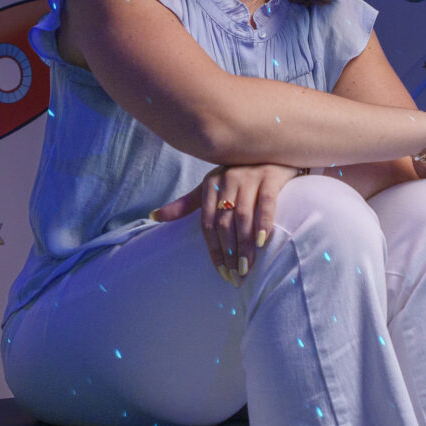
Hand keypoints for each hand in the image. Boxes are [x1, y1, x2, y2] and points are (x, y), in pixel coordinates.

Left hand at [152, 163, 304, 280]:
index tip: (221, 272)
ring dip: (245, 245)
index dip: (213, 249)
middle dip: (230, 253)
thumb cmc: (239, 172)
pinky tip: (263, 242)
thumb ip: (187, 203)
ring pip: (243, 217)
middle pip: (225, 223)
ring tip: (247, 267)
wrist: (272, 149)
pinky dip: (264, 223)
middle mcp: (228, 180)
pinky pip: (266, 203)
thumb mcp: (211, 185)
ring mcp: (250, 177)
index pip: (208, 223)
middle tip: (236, 277)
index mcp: (211, 184)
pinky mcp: (271, 177)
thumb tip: (153, 216)